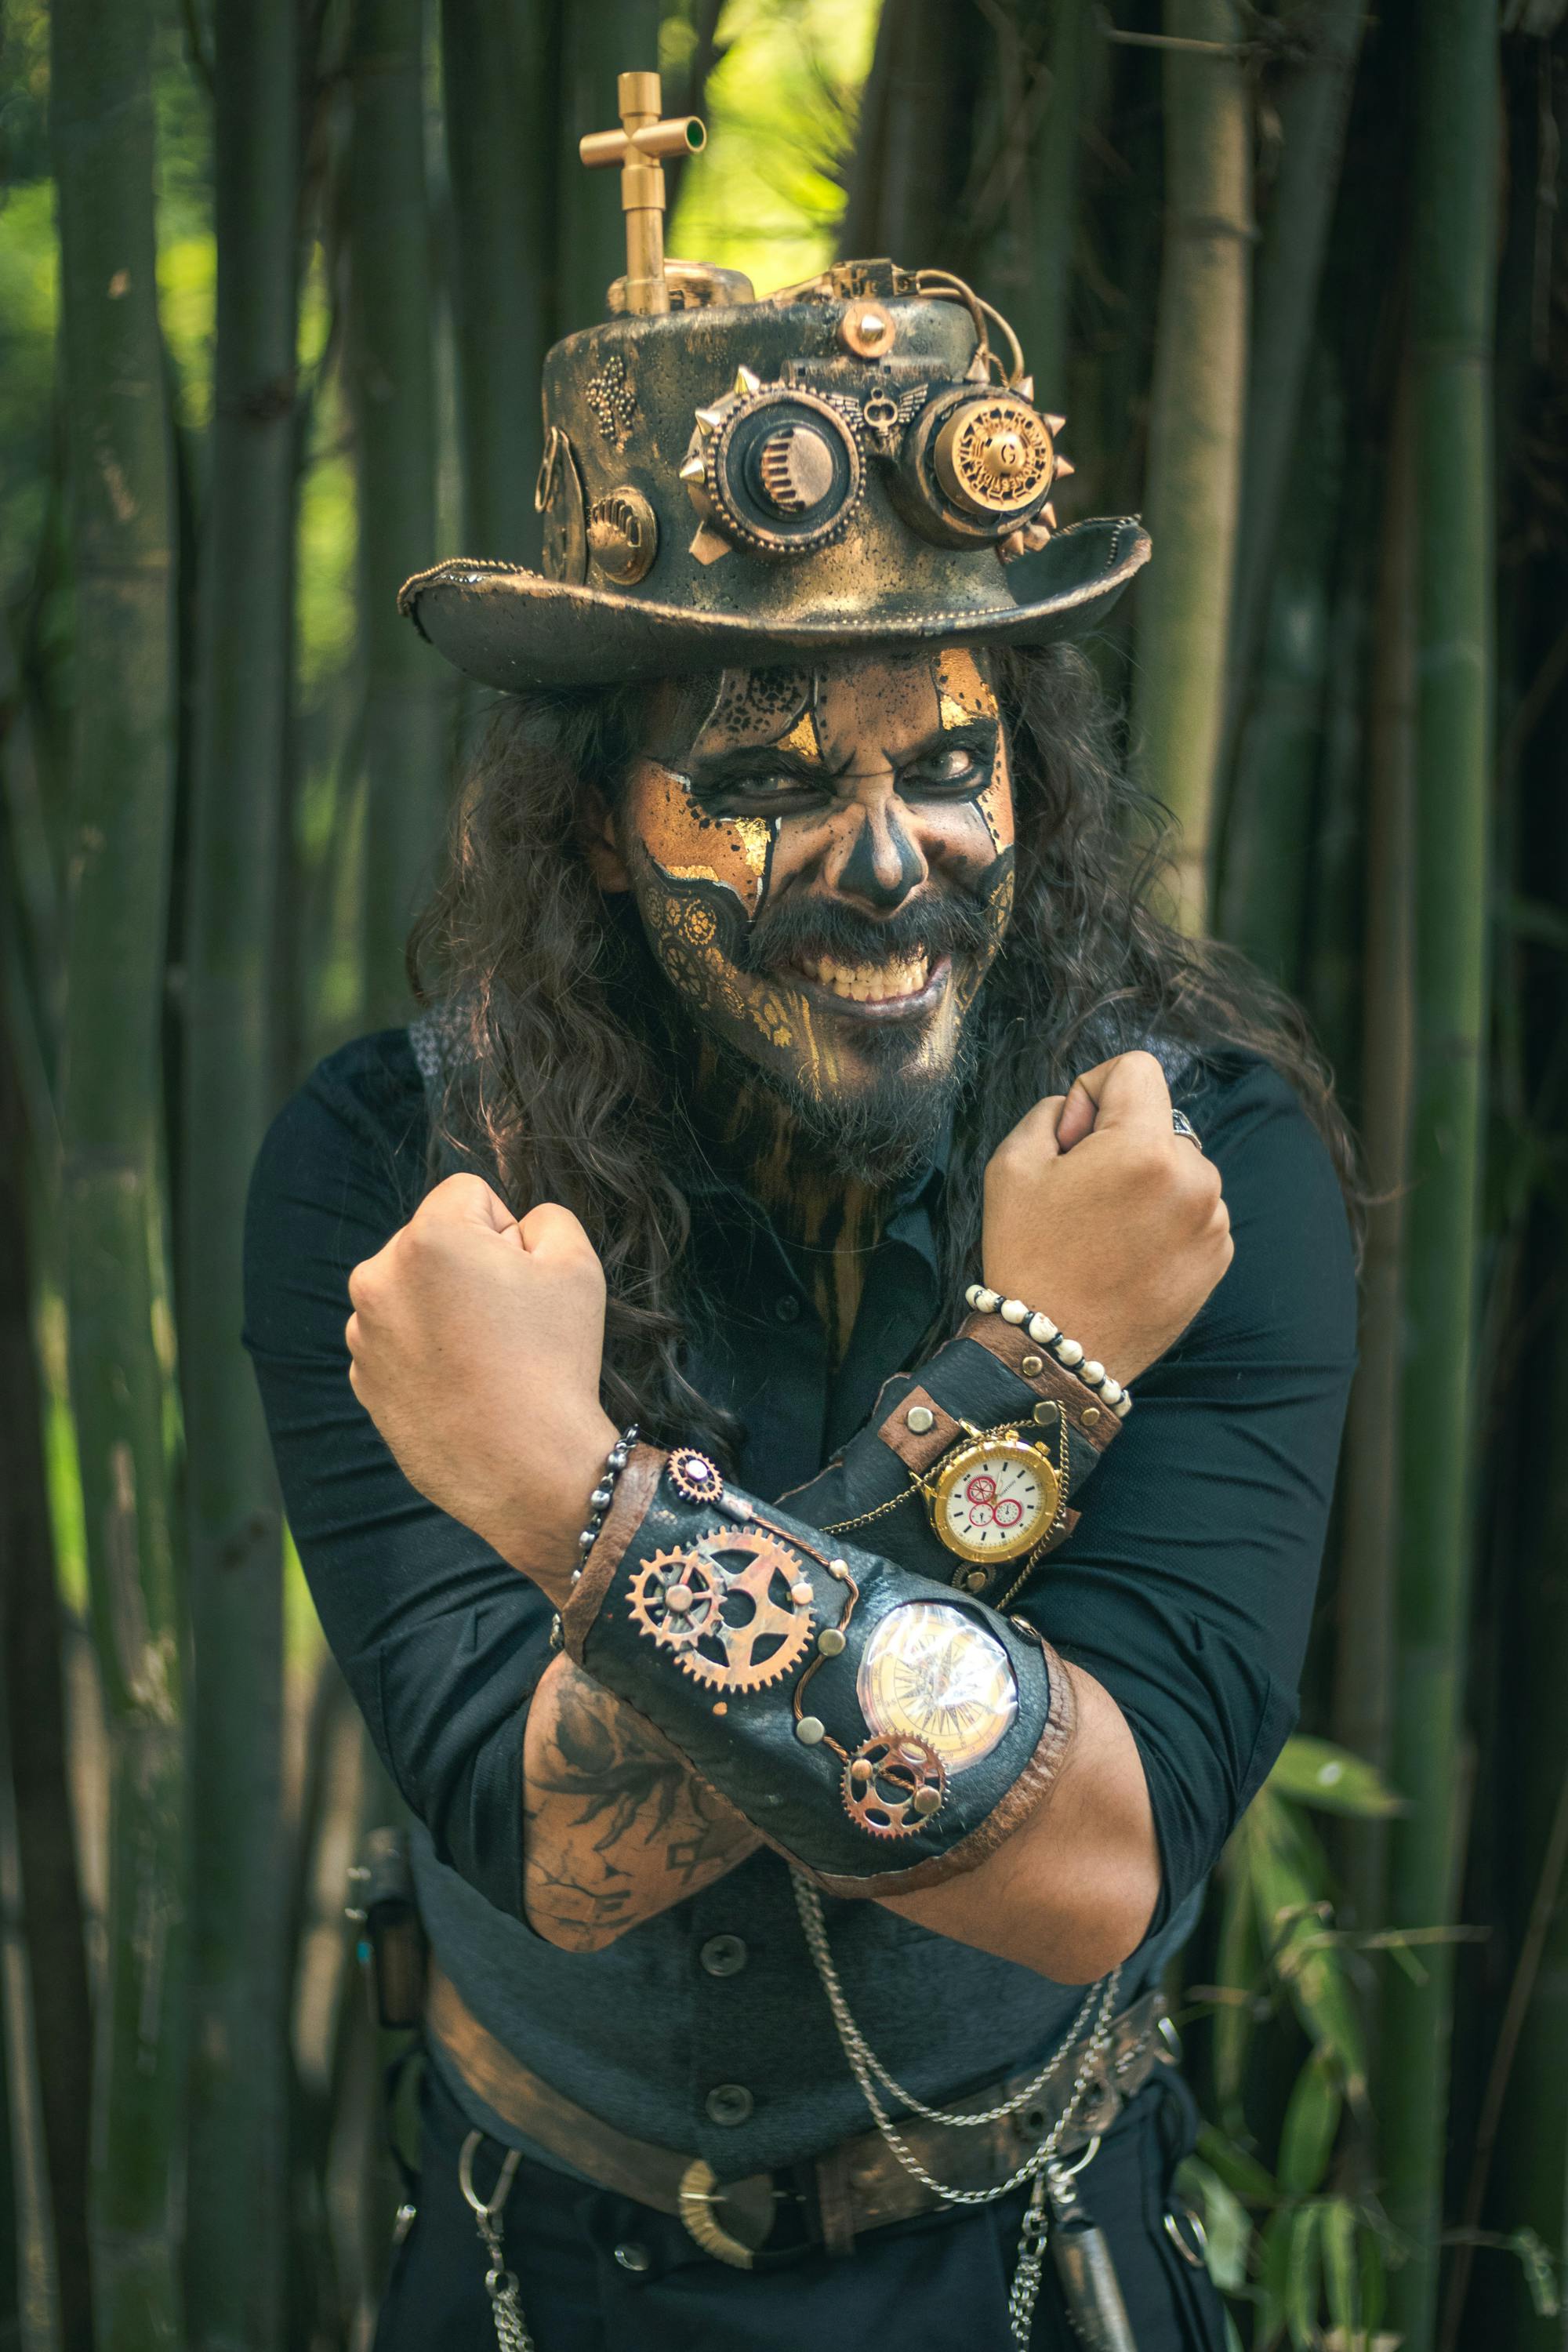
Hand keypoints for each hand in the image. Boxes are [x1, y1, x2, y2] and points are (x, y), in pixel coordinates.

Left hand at [346, 1176, 617, 1594]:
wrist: (526, 1469)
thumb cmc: (555, 1362)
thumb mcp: (577, 1266)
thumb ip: (546, 1218)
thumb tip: (516, 1228)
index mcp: (428, 1238)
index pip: (469, 1194)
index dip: (508, 1231)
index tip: (523, 1279)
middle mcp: (378, 1277)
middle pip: (433, 1241)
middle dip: (468, 1266)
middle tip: (508, 1322)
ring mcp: (363, 1333)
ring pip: (412, 1291)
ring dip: (442, 1309)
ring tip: (484, 1359)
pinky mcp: (362, 1379)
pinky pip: (397, 1341)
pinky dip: (424, 1353)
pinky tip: (461, 1386)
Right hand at [982, 1051, 1230, 1384]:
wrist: (1054, 1354)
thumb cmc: (1028, 1257)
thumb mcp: (1011, 1165)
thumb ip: (1050, 1113)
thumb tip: (1084, 1111)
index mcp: (1143, 1147)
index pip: (1137, 1068)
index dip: (1093, 1091)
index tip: (1071, 1142)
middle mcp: (1194, 1178)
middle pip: (1157, 1121)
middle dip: (1119, 1142)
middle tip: (1080, 1196)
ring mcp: (1213, 1221)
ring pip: (1178, 1167)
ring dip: (1145, 1182)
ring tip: (1104, 1232)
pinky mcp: (1219, 1256)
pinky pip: (1193, 1209)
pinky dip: (1164, 1219)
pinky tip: (1127, 1255)